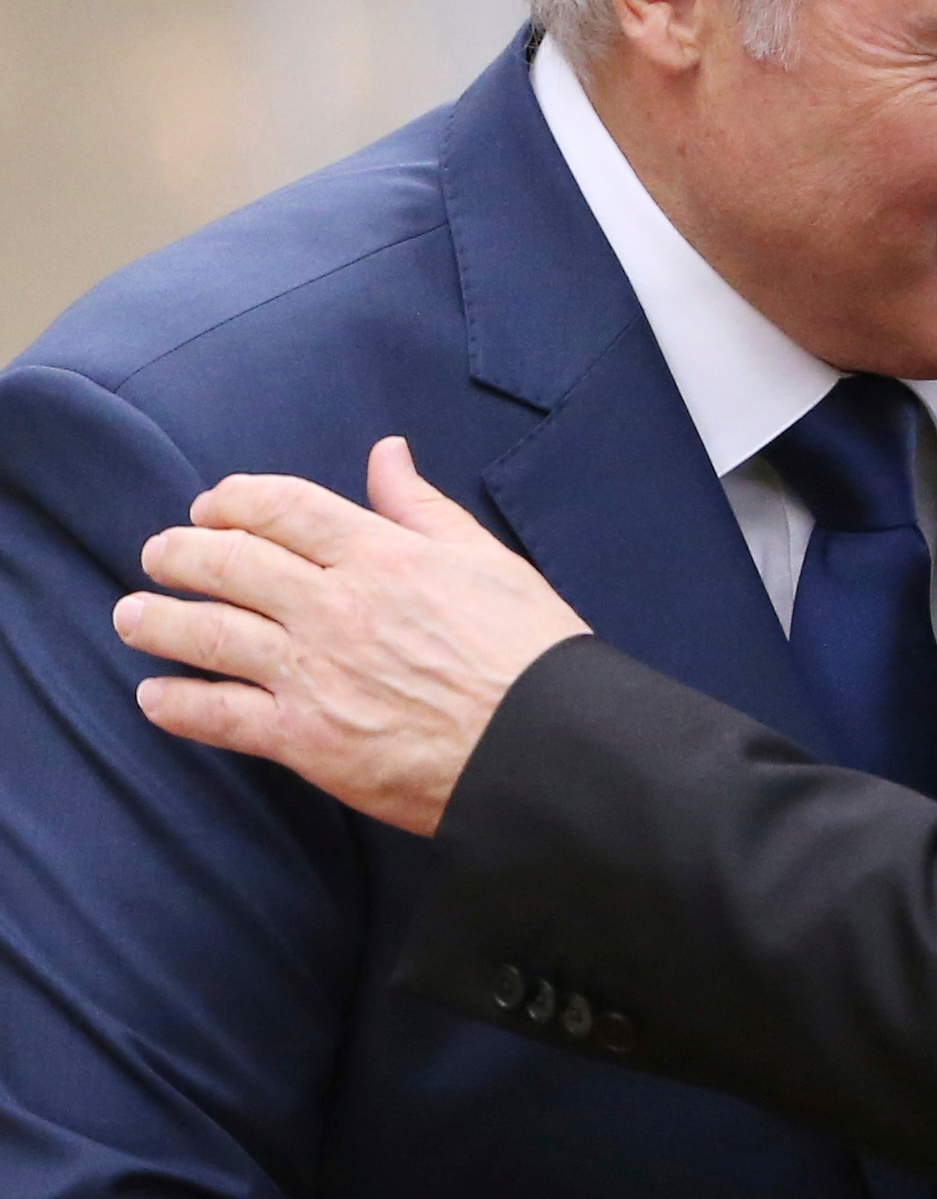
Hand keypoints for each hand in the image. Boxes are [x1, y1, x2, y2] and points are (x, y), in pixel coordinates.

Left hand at [112, 438, 589, 835]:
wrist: (544, 745)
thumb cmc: (530, 652)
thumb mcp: (487, 561)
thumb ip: (423, 508)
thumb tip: (388, 453)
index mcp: (382, 555)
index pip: (281, 507)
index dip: (233, 499)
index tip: (211, 505)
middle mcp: (335, 606)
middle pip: (227, 561)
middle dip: (180, 552)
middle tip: (159, 554)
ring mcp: (313, 673)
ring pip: (205, 632)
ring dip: (155, 620)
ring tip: (131, 616)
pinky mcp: (306, 740)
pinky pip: (218, 715)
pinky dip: (176, 703)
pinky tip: (155, 696)